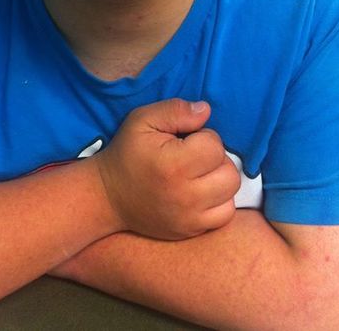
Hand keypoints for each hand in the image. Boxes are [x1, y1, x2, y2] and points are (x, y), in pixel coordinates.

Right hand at [95, 99, 239, 240]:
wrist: (108, 197)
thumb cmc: (127, 153)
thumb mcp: (142, 120)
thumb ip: (175, 110)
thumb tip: (206, 110)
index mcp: (173, 165)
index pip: (215, 146)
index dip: (204, 136)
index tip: (186, 139)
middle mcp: (185, 196)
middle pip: (229, 172)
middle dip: (215, 158)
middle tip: (194, 156)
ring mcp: (189, 218)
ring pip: (230, 193)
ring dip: (219, 178)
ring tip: (198, 172)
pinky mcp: (191, 230)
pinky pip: (224, 215)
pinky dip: (219, 200)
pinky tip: (201, 190)